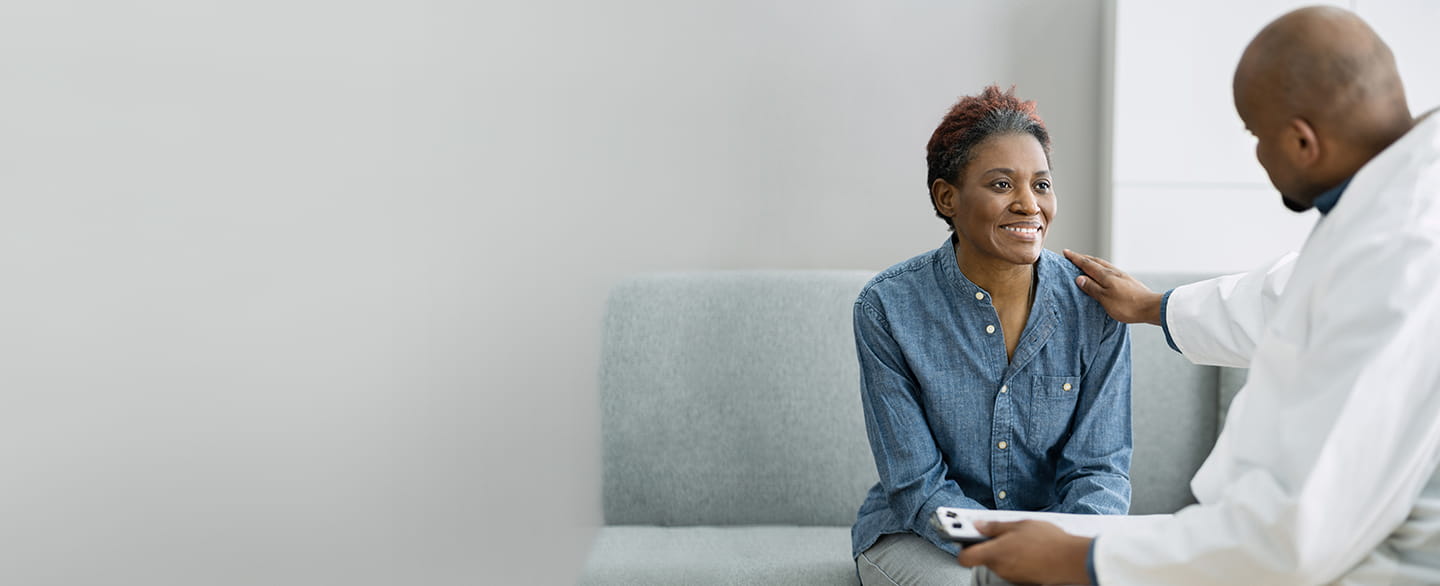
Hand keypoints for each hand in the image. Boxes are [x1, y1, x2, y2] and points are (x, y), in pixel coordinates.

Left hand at [957, 520, 1092, 584]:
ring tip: (1019, 539)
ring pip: (999, 563)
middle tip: (999, 532)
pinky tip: (1028, 550)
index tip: (963, 535)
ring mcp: (1012, 576)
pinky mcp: (1023, 580)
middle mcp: (1000, 568)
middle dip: (988, 546)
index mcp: (994, 553)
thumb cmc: (1048, 541)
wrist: (1072, 559)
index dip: (962, 546)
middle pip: (983, 558)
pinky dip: (1015, 559)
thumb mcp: (1019, 524)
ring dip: (1003, 552)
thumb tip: (978, 525)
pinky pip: (1012, 568)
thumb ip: (995, 526)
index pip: (964, 557)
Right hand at [1063, 249, 1162, 324]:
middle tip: (1073, 255)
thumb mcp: (1105, 299)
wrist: (1151, 307)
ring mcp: (1121, 275)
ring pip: (1103, 265)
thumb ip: (1092, 288)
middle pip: (1095, 261)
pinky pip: (1110, 270)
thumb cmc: (1127, 306)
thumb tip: (1079, 278)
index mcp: (1105, 276)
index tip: (1066, 252)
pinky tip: (1103, 273)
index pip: (1087, 264)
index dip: (1075, 258)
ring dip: (1093, 262)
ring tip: (1086, 262)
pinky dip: (1101, 268)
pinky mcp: (1127, 281)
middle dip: (1083, 258)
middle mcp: (1113, 272)